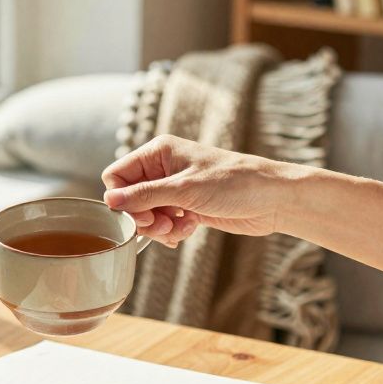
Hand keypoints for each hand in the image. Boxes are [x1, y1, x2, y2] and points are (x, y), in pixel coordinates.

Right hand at [102, 135, 304, 247]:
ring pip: (146, 214)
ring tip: (180, 229)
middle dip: (143, 217)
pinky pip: (163, 222)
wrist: (272, 199)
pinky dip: (172, 231)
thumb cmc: (234, 183)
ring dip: (159, 227)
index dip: (123, 199)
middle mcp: (163, 168)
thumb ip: (144, 196)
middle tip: (162, 226)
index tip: (140, 216)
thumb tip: (109, 201)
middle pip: (130, 198)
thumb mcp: (184, 189)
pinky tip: (189, 229)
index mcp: (159, 152)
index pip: (117, 175)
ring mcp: (175, 188)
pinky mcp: (186, 206)